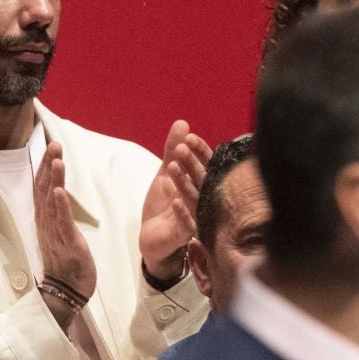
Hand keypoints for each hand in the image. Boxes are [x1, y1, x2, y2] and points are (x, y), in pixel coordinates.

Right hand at [34, 141, 97, 325]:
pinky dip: (60, 206)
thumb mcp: (61, 233)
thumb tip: (58, 194)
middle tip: (53, 144)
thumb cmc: (67, 262)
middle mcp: (46, 223)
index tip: (50, 147)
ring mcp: (55, 233)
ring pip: (52, 202)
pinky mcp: (67, 243)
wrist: (67, 291)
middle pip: (44, 189)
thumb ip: (58, 214)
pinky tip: (60, 191)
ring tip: (56, 159)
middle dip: (48, 166)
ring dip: (54, 179)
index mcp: (46, 219)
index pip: (43, 188)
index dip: (45, 167)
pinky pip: (62, 222)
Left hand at [139, 120, 211, 279]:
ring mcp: (195, 218)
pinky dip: (182, 214)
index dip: (200, 152)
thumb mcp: (165, 173)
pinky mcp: (184, 235)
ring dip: (184, 183)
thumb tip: (182, 123)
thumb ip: (172, 150)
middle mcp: (202, 200)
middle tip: (181, 148)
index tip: (189, 138)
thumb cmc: (163, 205)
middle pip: (202, 180)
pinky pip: (187, 225)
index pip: (207, 165)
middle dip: (192, 164)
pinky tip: (175, 201)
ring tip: (172, 167)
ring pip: (194, 200)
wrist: (151, 236)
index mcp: (200, 185)